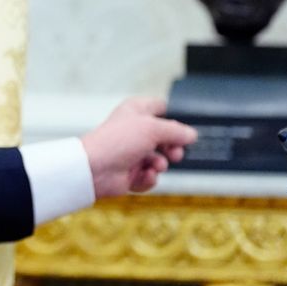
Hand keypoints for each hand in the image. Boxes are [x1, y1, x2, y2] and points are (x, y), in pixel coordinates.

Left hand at [80, 97, 197, 198]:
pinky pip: (150, 176)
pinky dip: (149, 177)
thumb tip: (191, 135)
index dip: (175, 117)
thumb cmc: (115, 142)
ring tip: (154, 165)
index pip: (162, 108)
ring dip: (160, 164)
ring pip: (161, 159)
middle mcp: (135, 130)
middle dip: (173, 148)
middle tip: (174, 153)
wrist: (95, 169)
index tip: (185, 128)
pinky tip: (143, 174)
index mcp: (137, 111)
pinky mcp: (131, 172)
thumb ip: (176, 131)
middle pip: (167, 138)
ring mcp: (133, 152)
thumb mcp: (152, 128)